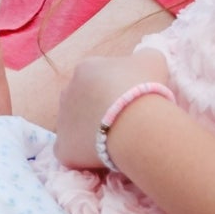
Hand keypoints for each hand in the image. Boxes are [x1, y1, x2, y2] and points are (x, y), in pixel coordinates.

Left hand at [55, 48, 170, 169]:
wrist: (137, 123)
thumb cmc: (144, 88)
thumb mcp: (152, 59)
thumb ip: (143, 58)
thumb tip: (141, 65)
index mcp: (86, 68)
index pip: (98, 76)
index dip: (116, 87)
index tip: (130, 98)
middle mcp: (67, 92)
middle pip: (83, 100)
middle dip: (99, 108)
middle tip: (123, 119)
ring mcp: (62, 121)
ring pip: (75, 125)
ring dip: (90, 130)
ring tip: (115, 138)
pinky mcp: (63, 148)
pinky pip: (71, 151)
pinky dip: (84, 154)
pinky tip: (102, 155)